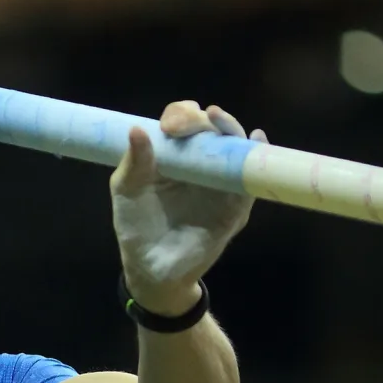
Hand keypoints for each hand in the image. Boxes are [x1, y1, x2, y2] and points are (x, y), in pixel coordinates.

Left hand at [109, 102, 268, 314]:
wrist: (152, 266)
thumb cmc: (137, 225)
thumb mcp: (127, 191)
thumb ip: (134, 163)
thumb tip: (137, 129)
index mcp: (174, 155)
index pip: (183, 123)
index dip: (181, 115)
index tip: (170, 124)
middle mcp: (200, 164)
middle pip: (211, 130)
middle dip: (205, 120)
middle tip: (198, 117)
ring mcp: (219, 183)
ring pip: (233, 149)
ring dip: (230, 130)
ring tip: (219, 120)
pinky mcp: (234, 206)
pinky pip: (249, 182)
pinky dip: (255, 160)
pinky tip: (256, 142)